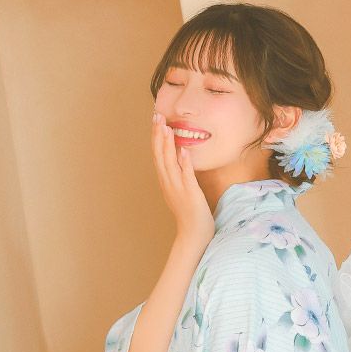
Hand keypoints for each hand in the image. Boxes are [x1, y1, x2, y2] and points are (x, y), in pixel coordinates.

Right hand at [151, 111, 214, 241]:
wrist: (194, 235)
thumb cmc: (190, 214)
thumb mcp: (182, 191)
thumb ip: (180, 174)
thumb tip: (180, 157)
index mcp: (166, 182)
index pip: (158, 155)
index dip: (156, 137)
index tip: (156, 121)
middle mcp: (169, 183)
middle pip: (160, 155)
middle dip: (158, 135)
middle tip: (157, 116)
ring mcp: (178, 189)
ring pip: (170, 163)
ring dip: (167, 145)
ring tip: (167, 127)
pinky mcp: (190, 194)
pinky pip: (186, 176)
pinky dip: (184, 164)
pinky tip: (183, 151)